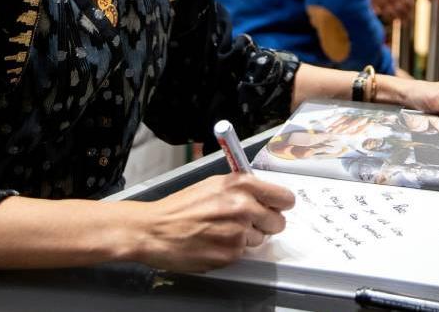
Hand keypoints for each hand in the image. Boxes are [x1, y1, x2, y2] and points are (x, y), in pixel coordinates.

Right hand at [134, 173, 294, 271]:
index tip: (277, 208)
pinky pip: (243, 253)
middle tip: (245, 222)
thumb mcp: (213, 185)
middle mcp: (244, 206)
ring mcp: (239, 232)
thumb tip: (264, 196)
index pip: (284, 197)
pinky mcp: (231, 254)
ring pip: (260, 239)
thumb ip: (242, 189)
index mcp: (241, 185)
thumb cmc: (179, 208)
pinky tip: (213, 242)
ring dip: (246, 238)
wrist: (155, 230)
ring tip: (220, 231)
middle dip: (265, 224)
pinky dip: (231, 250)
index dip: (280, 205)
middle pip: (278, 222)